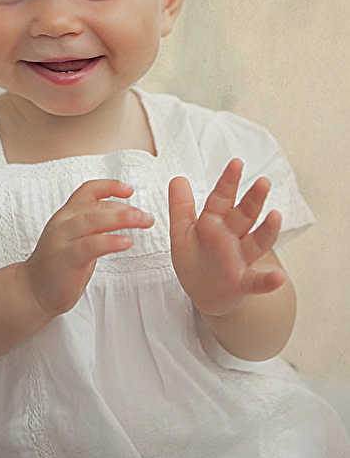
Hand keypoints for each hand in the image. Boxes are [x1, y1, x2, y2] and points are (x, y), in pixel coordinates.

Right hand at [23, 180, 154, 316]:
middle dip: (124, 208)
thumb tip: (123, 214)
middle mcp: (63, 223)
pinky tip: (126, 242)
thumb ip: (95, 225)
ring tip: (142, 221)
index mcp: (67, 215)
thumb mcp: (78, 238)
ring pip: (92, 220)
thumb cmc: (59, 266)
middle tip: (146, 216)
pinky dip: (109, 241)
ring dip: (120, 218)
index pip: (88, 190)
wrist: (32, 291)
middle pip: (95, 206)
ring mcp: (62, 240)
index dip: (110, 186)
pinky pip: (89, 246)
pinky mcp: (64, 259)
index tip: (130, 190)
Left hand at [168, 159, 283, 317]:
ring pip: (255, 242)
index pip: (221, 199)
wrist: (204, 295)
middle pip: (243, 215)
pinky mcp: (242, 283)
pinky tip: (278, 277)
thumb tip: (178, 177)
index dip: (228, 182)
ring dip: (267, 230)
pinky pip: (257, 281)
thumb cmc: (195, 259)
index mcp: (214, 222)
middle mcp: (231, 237)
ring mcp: (239, 259)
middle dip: (253, 199)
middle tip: (263, 182)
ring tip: (275, 216)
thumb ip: (180, 207)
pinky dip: (268, 280)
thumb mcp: (182, 232)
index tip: (237, 162)